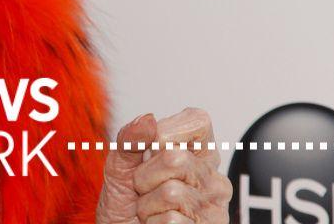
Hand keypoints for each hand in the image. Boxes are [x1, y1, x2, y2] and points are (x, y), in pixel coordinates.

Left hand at [94, 107, 232, 223]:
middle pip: (176, 158)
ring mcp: (214, 206)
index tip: (149, 150)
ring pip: (172, 192)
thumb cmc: (126, 205)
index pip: (197, 120)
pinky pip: (171, 220)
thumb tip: (147, 119)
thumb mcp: (119, 167)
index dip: (166, 131)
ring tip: (150, 209)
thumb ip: (129, 140)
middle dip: (145, 176)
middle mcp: (212, 177)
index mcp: (197, 153)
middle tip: (144, 189)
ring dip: (147, 204)